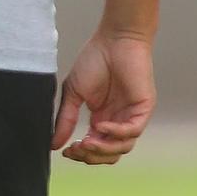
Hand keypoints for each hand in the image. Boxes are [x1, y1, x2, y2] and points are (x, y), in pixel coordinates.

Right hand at [53, 31, 155, 165]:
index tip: (65, 151)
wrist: (115, 39)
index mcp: (102, 119)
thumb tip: (54, 145)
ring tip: (86, 142)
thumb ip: (65, 119)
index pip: (94, 148)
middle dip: (91, 157)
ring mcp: (131, 116)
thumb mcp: (73, 93)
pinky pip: (132, 131)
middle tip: (75, 150)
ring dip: (103, 149)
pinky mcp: (143, 109)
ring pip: (122, 147)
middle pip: (109, 154)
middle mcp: (118, 121)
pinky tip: (99, 126)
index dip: (81, 154)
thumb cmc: (95, 59)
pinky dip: (115, 133)